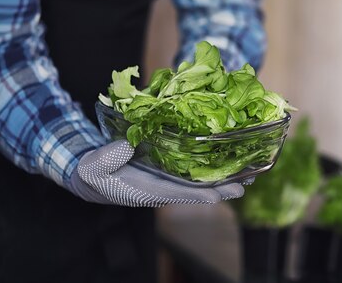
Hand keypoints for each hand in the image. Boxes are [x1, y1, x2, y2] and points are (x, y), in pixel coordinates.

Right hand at [69, 140, 244, 206]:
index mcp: (146, 191)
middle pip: (197, 190)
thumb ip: (107, 158)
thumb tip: (127, 146)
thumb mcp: (93, 167)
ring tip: (249, 174)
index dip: (197, 194)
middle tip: (246, 183)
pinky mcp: (169, 169)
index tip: (217, 194)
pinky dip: (213, 167)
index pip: (176, 194)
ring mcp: (168, 178)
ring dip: (223, 178)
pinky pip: (194, 170)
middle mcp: (162, 187)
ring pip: (200, 180)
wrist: (93, 174)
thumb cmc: (93, 173)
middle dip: (221, 188)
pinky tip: (230, 162)